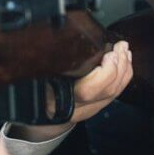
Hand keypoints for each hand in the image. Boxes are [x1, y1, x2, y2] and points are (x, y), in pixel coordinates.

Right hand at [7, 40, 132, 141]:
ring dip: (124, 69)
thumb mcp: (28, 79)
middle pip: (107, 91)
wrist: (36, 118)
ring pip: (114, 93)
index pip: (88, 90)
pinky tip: (125, 62)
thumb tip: (39, 37)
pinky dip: (124, 77)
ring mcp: (88, 110)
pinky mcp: (96, 107)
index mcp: (58, 100)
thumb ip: (39, 62)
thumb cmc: (31, 93)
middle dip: (118, 66)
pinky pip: (116, 94)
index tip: (108, 53)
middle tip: (120, 47)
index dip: (104, 72)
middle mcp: (76, 108)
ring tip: (124, 50)